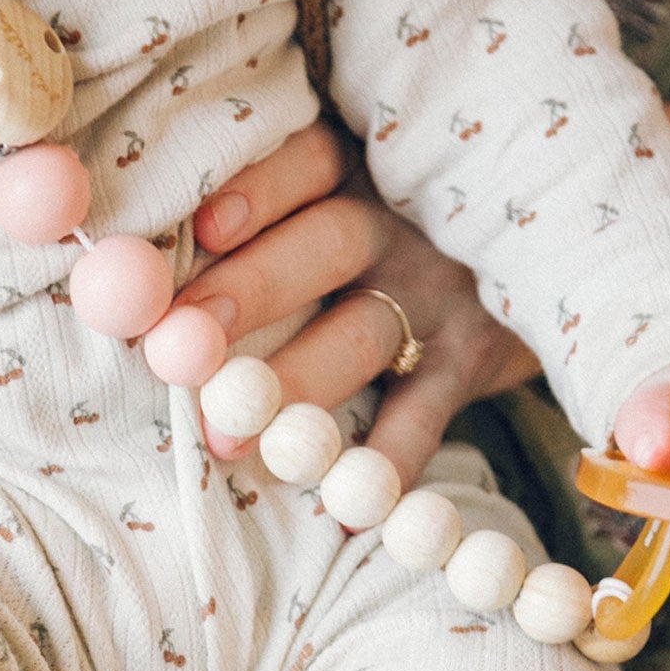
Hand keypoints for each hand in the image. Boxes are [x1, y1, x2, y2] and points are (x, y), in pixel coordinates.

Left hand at [178, 120, 537, 489]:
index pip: (307, 161)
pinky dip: (389, 465)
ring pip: (362, 333)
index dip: (257, 191)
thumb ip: (266, 209)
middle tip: (184, 343)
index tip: (203, 228)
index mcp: (357, 167)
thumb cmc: (390, 226)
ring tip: (228, 440)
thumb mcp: (348, 189)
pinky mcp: (473, 358)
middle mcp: (400, 222)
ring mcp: (441, 290)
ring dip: (294, 387)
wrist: (532, 253)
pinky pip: (426, 416)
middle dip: (250, 292)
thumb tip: (137, 263)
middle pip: (326, 243)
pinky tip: (348, 510)